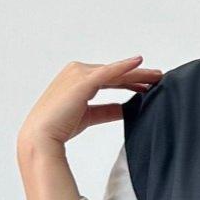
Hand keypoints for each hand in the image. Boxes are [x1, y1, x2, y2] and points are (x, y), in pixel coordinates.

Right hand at [17, 56, 161, 154]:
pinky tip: (139, 62)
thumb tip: (126, 109)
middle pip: (114, 73)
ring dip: (137, 73)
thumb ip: (107, 110)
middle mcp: (77, 72)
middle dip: (137, 76)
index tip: (146, 85)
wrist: (41, 137)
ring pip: (115, 72)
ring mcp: (79, 75)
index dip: (129, 81)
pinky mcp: (83, 82)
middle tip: (158, 78)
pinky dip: (124, 66)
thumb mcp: (89, 116)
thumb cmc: (60, 127)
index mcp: (76, 79)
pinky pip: (109, 72)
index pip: (109, 78)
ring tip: (156, 76)